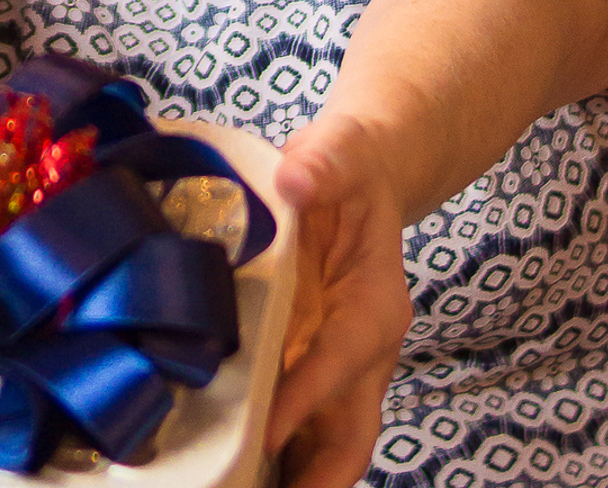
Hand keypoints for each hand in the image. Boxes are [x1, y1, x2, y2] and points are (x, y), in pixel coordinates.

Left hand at [265, 113, 412, 487]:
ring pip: (328, 442)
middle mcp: (365, 348)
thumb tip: (297, 179)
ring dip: (293, 475)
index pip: (341, 360)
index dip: (306, 398)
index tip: (266, 431)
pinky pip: (302, 423)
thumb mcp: (338, 153)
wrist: (359, 172)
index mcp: (376, 303)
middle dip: (316, 476)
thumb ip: (322, 164)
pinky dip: (276, 452)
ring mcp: (340, 366)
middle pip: (352, 433)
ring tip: (234, 485)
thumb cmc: (347, 166)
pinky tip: (231, 463)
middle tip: (251, 487)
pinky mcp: (313, 365)